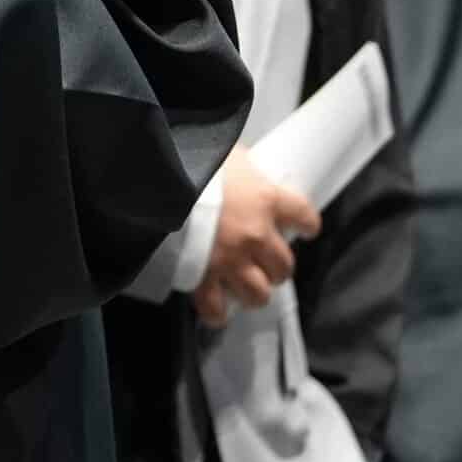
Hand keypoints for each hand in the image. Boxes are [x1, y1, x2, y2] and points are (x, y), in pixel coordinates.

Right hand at [192, 145, 320, 328]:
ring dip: (254, 290)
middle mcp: (255, 235)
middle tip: (265, 259)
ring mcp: (230, 259)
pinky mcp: (202, 275)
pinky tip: (218, 308)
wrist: (156, 177)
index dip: (305, 223)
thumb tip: (241, 165)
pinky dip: (218, 311)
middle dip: (276, 265)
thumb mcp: (224, 149)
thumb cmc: (187, 156)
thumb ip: (241, 164)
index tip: (303, 227)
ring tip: (245, 283)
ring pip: (258, 293)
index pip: (304, 216)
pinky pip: (216, 308)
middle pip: (284, 265)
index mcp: (265, 200)